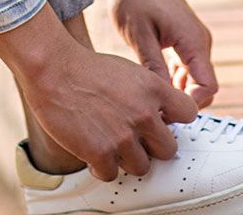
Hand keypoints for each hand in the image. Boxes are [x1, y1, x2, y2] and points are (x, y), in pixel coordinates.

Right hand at [0, 5, 197, 181]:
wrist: (53, 68)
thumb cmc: (86, 68)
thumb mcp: (128, 71)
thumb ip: (147, 93)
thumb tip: (160, 115)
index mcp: (153, 88)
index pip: (188, 113)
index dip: (175, 120)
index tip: (163, 122)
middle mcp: (144, 114)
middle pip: (168, 149)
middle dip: (151, 146)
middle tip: (133, 138)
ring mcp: (123, 136)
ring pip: (141, 167)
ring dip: (126, 158)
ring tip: (109, 143)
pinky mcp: (101, 152)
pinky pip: (112, 174)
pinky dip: (101, 166)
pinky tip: (92, 150)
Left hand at [89, 0, 217, 108]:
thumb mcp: (138, 33)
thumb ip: (153, 67)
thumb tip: (163, 100)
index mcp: (193, 40)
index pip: (207, 88)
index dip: (189, 106)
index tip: (162, 114)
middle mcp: (200, 42)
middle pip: (203, 88)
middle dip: (182, 104)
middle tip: (151, 113)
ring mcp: (194, 40)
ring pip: (194, 80)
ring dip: (176, 93)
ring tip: (147, 101)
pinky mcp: (185, 39)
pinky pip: (186, 69)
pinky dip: (173, 81)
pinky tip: (149, 84)